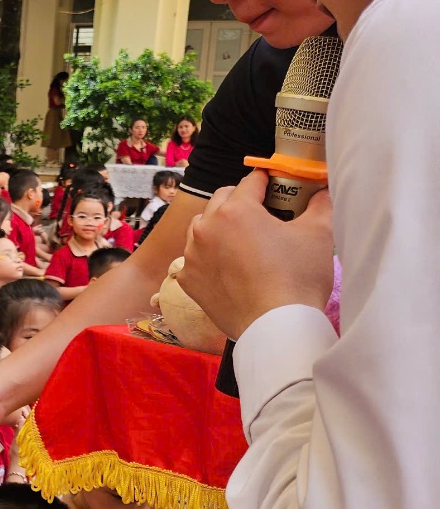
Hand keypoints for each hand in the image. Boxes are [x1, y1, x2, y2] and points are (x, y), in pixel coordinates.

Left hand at [179, 170, 333, 339]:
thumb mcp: (318, 234)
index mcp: (235, 210)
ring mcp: (192, 254)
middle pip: (222, 200)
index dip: (269, 182)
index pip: (251, 181)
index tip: (278, 188)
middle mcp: (206, 227)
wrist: (275, 326)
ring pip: (202, 227)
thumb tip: (322, 191)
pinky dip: (209, 256)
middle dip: (241, 202)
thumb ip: (320, 205)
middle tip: (264, 215)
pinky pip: (195, 257)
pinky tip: (229, 267)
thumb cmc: (297, 278)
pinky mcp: (187, 279)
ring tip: (243, 241)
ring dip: (219, 227)